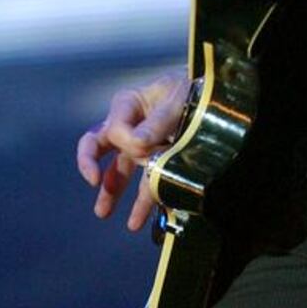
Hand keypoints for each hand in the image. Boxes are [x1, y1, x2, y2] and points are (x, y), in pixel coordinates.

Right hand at [76, 70, 188, 230]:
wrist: (215, 94)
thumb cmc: (191, 86)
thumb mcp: (176, 98)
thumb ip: (157, 121)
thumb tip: (136, 144)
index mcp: (129, 104)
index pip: (113, 129)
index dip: (126, 140)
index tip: (142, 147)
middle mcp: (130, 124)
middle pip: (99, 144)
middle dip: (91, 165)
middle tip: (93, 181)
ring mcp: (142, 144)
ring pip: (119, 170)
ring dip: (111, 191)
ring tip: (103, 213)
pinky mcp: (158, 160)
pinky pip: (145, 183)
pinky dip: (141, 202)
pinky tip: (136, 221)